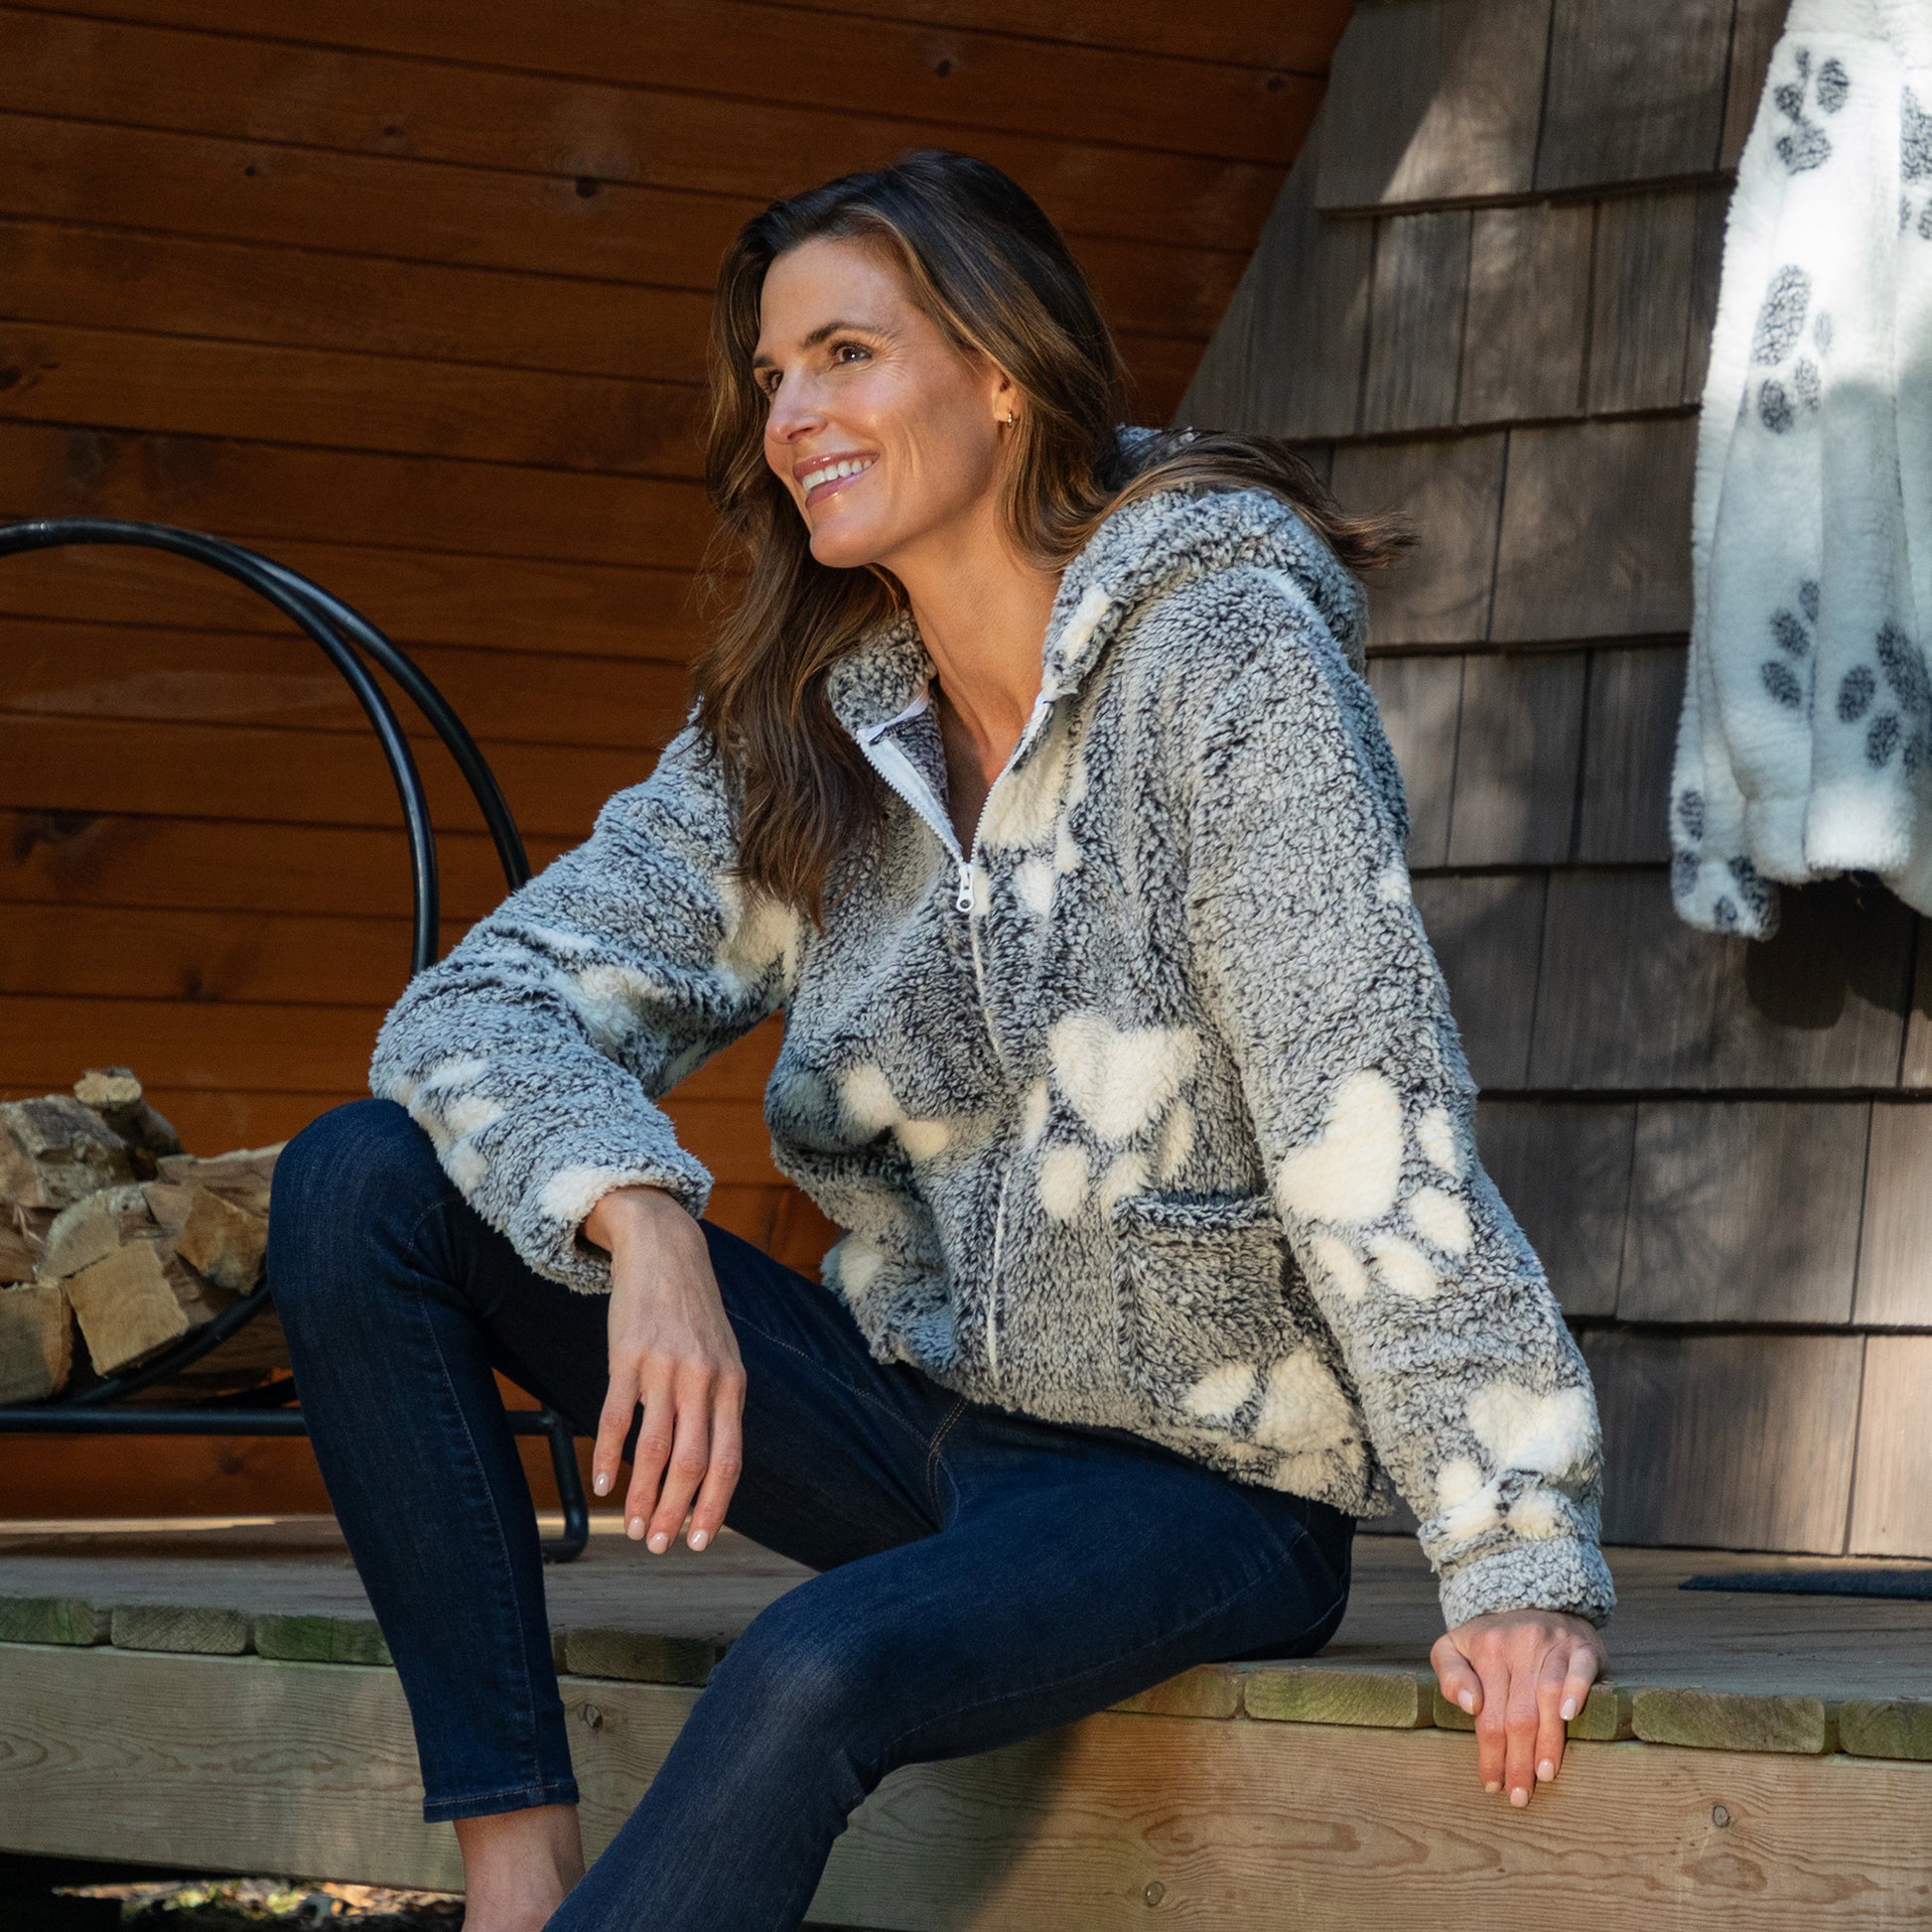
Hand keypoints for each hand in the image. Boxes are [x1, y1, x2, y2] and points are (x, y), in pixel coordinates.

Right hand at [582, 1186, 744, 1552]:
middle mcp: (703, 1380)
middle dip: (676, 1513)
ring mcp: (664, 1368)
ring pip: (654, 1449)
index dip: (714, 1506)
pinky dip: (606, 1455)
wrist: (666, 1249)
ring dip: (643, 1496)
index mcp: (732, 1385)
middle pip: (692, 1463)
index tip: (700, 1542)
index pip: (728, 1460)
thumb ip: (720, 1406)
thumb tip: (712, 1467)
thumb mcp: (723, 1356)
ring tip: (632, 1526)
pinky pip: (616, 1416)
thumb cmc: (693, 1313)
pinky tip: (601, 1482)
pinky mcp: (627, 1356)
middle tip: (657, 1546)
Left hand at [1430, 1609, 1606, 1806]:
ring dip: (1548, 1739)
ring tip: (1544, 1774)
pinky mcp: (1582, 1646)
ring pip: (1548, 1696)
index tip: (1492, 1785)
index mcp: (1486, 1649)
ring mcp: (1553, 1644)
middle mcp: (1519, 1645)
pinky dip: (1576, 1692)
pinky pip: (1581, 1669)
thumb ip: (1449, 1674)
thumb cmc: (1492, 1637)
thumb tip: (1469, 1704)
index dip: (1490, 1753)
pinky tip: (1569, 1718)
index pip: (1487, 1713)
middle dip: (1519, 1760)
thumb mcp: (1454, 1646)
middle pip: (1518, 1713)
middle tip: (1521, 1795)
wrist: (1534, 1599)